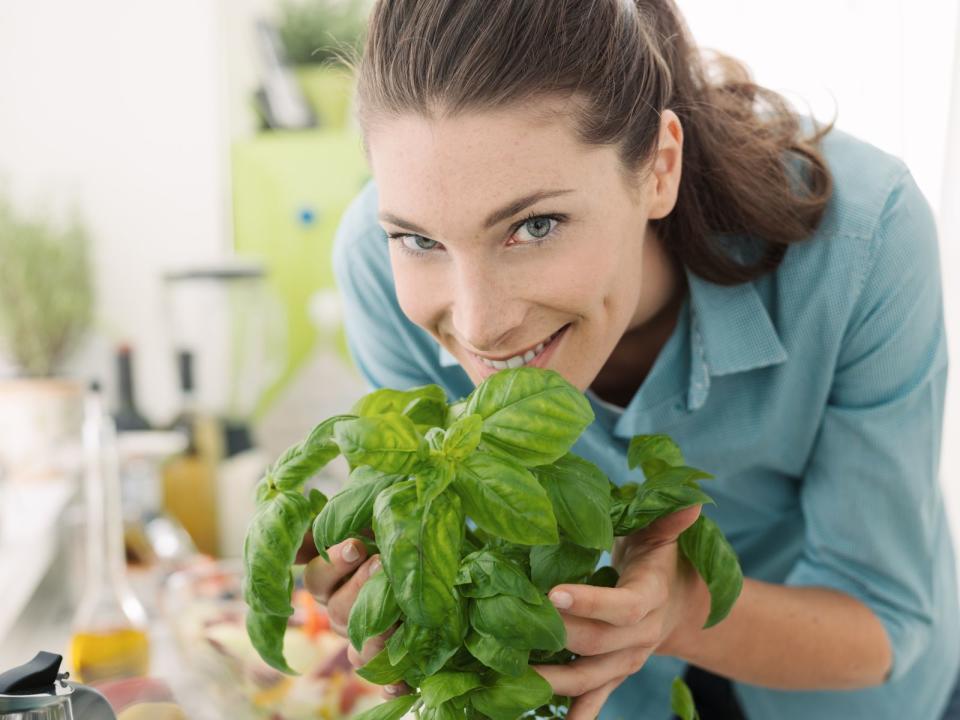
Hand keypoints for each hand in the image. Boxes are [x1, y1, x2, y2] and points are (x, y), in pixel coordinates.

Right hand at [303, 538, 407, 697]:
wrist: (419, 557)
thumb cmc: (384, 534)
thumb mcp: (359, 520)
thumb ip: (331, 522)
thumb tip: (299, 523)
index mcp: (329, 582)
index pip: (317, 578)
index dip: (334, 564)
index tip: (356, 546)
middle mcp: (340, 613)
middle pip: (338, 610)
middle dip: (361, 587)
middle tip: (382, 563)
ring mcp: (361, 639)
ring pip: (358, 647)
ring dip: (376, 633)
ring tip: (397, 614)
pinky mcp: (386, 659)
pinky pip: (384, 677)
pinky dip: (391, 682)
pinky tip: (401, 683)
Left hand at [532, 505, 709, 719]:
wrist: (679, 603)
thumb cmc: (659, 558)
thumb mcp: (661, 534)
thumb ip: (669, 518)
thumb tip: (690, 499)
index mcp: (651, 596)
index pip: (623, 606)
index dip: (591, 603)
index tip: (553, 593)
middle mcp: (641, 636)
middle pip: (598, 644)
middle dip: (557, 636)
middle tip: (513, 624)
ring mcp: (627, 660)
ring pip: (590, 678)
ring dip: (553, 681)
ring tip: (514, 675)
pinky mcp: (615, 675)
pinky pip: (594, 699)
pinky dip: (575, 715)